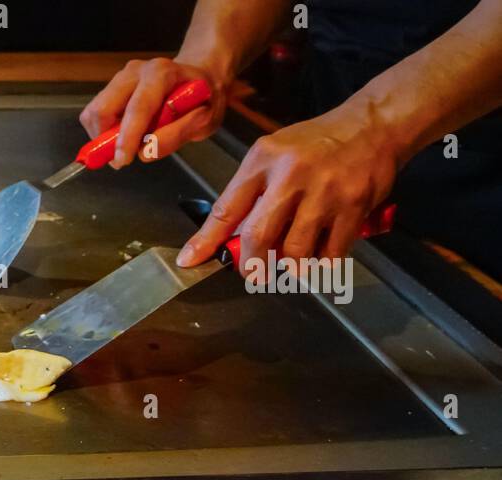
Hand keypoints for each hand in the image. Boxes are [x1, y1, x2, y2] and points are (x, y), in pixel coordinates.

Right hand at [79, 57, 229, 167]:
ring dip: (104, 137)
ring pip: (94, 113)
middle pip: (103, 108)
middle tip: (122, 157)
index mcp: (162, 74)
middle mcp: (136, 71)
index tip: (122, 160)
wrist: (197, 76)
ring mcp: (120, 78)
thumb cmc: (203, 99)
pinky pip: (95, 115)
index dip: (127, 136)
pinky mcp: (111, 88)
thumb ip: (178, 134)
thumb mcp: (206, 120)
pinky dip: (104, 132)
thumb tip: (144, 152)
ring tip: (128, 144)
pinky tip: (124, 133)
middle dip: (105, 139)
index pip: (138, 107)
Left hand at [177, 106, 400, 271]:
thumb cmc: (316, 144)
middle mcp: (291, 175)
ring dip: (288, 265)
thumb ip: (250, 191)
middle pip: (258, 236)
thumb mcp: (272, 154)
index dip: (206, 241)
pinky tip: (318, 254)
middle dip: (250, 264)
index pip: (226, 208)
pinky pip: (330, 252)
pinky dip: (320, 262)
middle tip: (252, 273)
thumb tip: (228, 237)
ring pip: (295, 251)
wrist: (372, 125)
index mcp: (263, 161)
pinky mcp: (353, 206)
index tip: (190, 261)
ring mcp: (324, 192)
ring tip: (289, 261)